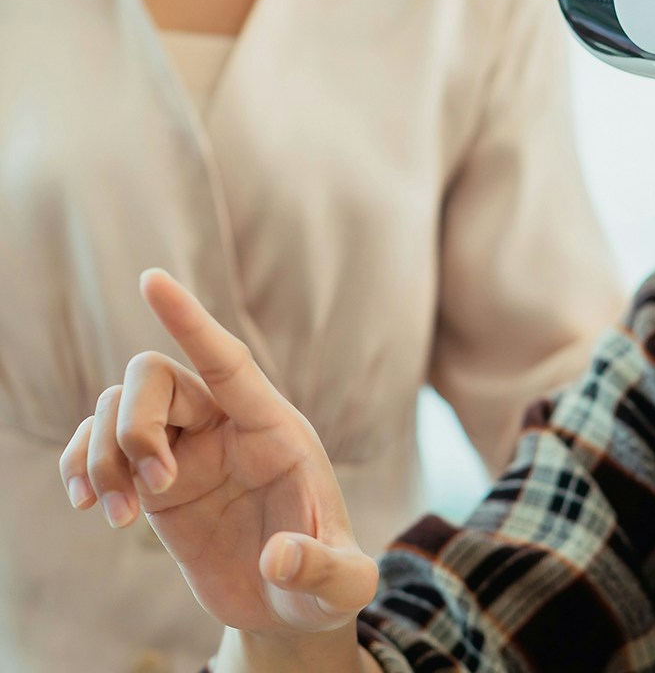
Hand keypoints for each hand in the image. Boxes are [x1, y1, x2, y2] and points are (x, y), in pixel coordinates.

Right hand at [59, 271, 376, 634]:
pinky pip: (97, 444)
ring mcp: (185, 449)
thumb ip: (323, 570)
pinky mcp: (153, 479)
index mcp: (276, 431)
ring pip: (117, 407)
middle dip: (134, 427)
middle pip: (156, 377)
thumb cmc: (325, 585)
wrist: (288, 608)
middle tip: (155, 490)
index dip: (192, 322)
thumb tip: (278, 557)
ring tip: (120, 517)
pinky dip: (78, 465)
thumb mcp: (342, 587)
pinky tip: (86, 504)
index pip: (230, 362)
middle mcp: (226, 427)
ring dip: (101, 457)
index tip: (151, 280)